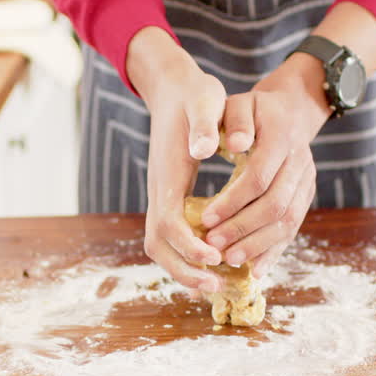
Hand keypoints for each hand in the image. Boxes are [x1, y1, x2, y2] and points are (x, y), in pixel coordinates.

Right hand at [127, 27, 226, 291]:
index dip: (188, 246)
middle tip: (216, 286)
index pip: (167, 222)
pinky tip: (214, 263)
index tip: (214, 257)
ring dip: (185, 269)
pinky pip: (173, 237)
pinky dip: (189, 256)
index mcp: (167, 174)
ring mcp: (161, 197)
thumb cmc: (194, 96)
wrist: (174, 89)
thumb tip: (203, 147)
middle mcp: (158, 191)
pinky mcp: (170, 199)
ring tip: (217, 284)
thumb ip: (203, 124)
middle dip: (184, 270)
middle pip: (158, 245)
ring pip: (162, 245)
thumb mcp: (203, 102)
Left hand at [199, 53, 329, 276]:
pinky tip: (255, 269)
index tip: (206, 218)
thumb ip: (235, 120)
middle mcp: (301, 162)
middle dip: (243, 228)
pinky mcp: (306, 196)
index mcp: (282, 137)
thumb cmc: (252, 109)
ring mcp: (307, 181)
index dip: (233, 201)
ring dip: (258, 245)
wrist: (288, 110)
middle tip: (213, 245)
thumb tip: (235, 143)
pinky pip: (294, 228)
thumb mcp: (239, 103)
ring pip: (288, 222)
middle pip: (276, 205)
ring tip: (229, 260)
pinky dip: (274, 251)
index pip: (259, 177)